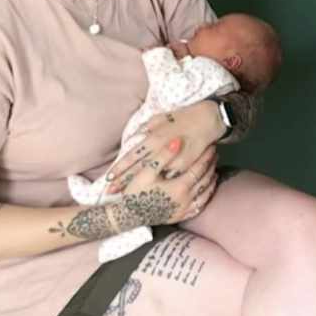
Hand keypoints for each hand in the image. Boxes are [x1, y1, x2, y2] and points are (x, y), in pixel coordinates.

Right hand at [56, 145, 219, 241]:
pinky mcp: (181, 217)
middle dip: (211, 165)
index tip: (210, 146)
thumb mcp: (146, 172)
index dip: (206, 156)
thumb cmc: (135, 192)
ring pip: (205, 193)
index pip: (199, 168)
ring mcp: (185, 210)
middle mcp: (186, 200)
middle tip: (215, 154)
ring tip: (214, 169)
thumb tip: (177, 141)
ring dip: (211, 180)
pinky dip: (206, 196)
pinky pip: (200, 206)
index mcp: (179, 188)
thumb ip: (163, 156)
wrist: (127, 216)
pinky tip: (207, 190)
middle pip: (205, 180)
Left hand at [108, 100, 222, 190]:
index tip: (108, 178)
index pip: (131, 156)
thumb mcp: (160, 118)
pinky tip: (153, 194)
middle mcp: (161, 150)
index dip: (119, 168)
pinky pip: (171, 178)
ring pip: (153, 178)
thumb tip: (134, 137)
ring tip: (128, 198)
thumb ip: (146, 128)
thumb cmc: (182, 117)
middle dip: (124, 182)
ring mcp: (173, 160)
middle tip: (111, 192)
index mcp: (153, 138)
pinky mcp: (185, 166)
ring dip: (140, 187)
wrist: (207, 120)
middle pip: (139, 169)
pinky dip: (161, 186)